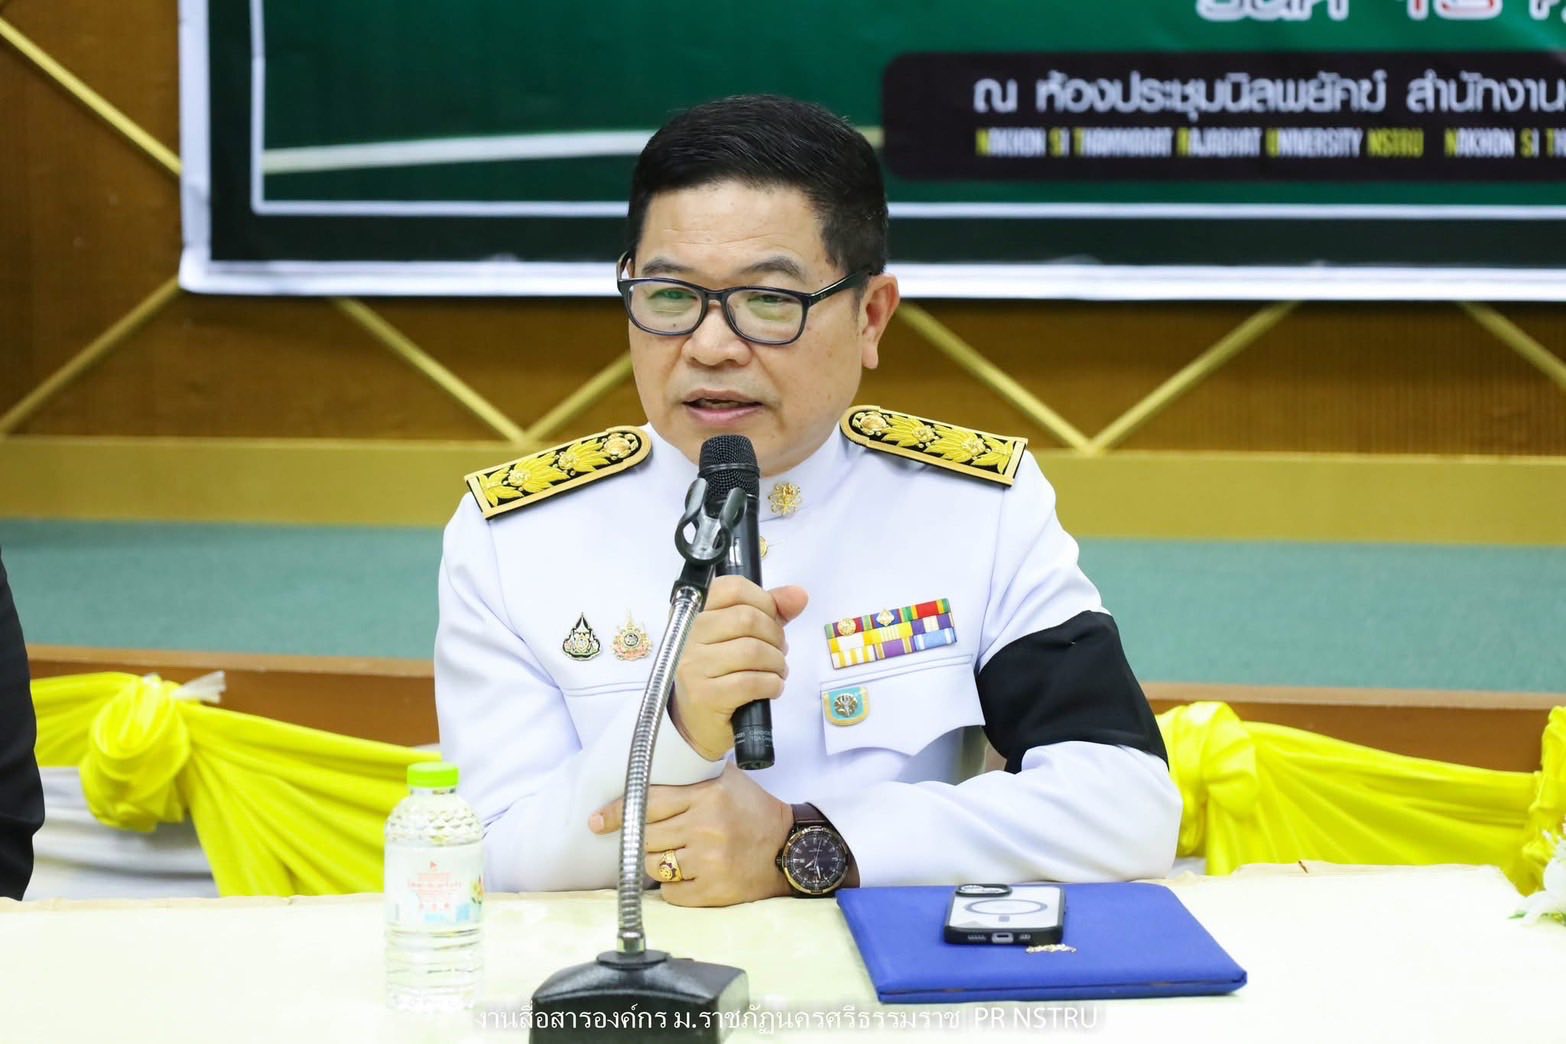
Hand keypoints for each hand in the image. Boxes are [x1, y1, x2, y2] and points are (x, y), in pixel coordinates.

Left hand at [589, 763, 793, 906]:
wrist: (789, 849)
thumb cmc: (754, 811)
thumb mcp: (728, 781)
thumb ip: (693, 774)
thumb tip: (651, 763)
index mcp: (706, 797)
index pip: (648, 803)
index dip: (617, 813)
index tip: (596, 822)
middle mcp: (705, 828)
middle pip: (646, 837)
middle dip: (642, 839)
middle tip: (649, 839)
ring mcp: (709, 861)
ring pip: (654, 865)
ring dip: (656, 862)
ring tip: (674, 855)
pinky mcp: (714, 891)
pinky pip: (671, 893)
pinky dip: (672, 887)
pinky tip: (687, 876)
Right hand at [669, 576, 807, 760]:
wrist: (697, 723)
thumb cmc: (722, 674)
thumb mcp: (743, 637)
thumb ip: (770, 612)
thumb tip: (799, 595)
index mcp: (696, 614)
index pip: (731, 588)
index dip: (763, 600)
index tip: (772, 619)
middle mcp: (689, 635)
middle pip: (747, 619)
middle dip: (775, 636)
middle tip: (778, 652)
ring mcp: (694, 666)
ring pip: (752, 651)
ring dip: (776, 663)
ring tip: (776, 672)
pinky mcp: (705, 695)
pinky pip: (751, 682)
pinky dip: (772, 684)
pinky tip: (771, 688)